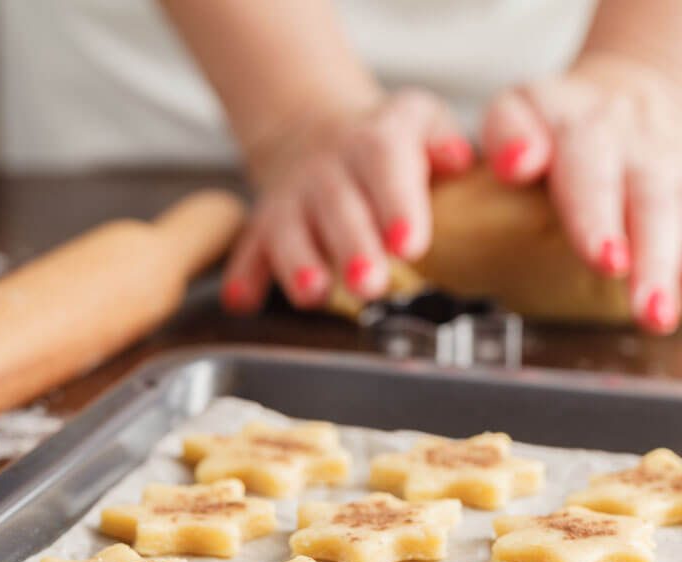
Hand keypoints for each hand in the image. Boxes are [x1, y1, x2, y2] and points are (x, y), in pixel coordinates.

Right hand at [221, 89, 472, 311]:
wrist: (314, 131)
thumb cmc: (381, 143)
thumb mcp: (418, 119)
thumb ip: (442, 138)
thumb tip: (460, 160)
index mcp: (374, 143)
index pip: (385, 164)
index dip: (396, 203)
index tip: (409, 243)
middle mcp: (326, 170)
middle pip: (337, 207)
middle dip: (352, 247)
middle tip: (371, 284)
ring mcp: (291, 199)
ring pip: (288, 230)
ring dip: (298, 263)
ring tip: (314, 293)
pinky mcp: (264, 224)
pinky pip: (249, 248)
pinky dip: (244, 275)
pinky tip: (243, 301)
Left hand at [483, 53, 681, 333]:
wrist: (616, 104)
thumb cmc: (544, 141)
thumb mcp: (505, 146)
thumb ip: (473, 188)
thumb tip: (421, 250)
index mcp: (529, 111)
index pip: (517, 116)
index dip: (517, 139)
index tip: (516, 165)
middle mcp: (588, 120)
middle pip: (591, 157)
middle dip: (595, 210)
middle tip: (602, 259)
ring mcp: (639, 141)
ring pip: (654, 188)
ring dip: (655, 249)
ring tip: (650, 305)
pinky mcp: (674, 167)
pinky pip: (681, 207)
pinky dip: (677, 258)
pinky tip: (671, 302)